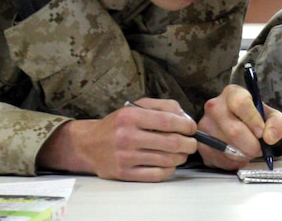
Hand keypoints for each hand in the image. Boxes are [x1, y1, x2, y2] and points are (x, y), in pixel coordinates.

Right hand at [37, 98, 197, 181]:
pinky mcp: (125, 174)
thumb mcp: (137, 107)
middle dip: (189, 143)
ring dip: (181, 157)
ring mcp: (125, 157)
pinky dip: (169, 170)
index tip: (192, 128)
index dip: (187, 126)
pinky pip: (157, 175)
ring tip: (181, 152)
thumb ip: (164, 107)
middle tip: (192, 143)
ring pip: (167, 160)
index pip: (168, 121)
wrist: (89, 144)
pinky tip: (169, 163)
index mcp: (131, 116)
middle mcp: (127, 136)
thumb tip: (186, 119)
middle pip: (171, 143)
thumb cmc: (118, 124)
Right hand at [198, 84, 281, 169]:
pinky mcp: (201, 144)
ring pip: (227, 148)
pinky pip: (219, 159)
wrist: (246, 131)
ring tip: (248, 149)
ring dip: (243, 155)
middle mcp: (214, 106)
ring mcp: (205, 125)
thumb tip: (269, 136)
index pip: (240, 104)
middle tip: (259, 148)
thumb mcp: (275, 119)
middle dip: (251, 145)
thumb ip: (278, 124)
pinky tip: (237, 154)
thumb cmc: (259, 121)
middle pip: (234, 130)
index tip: (261, 133)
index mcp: (233, 94)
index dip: (253, 120)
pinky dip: (233, 162)